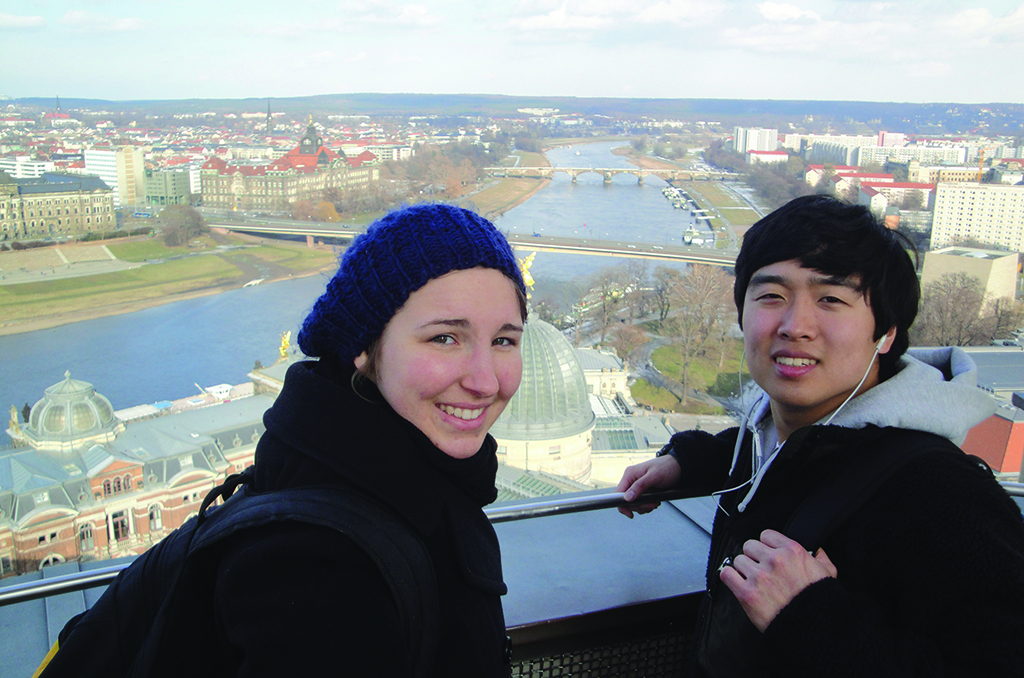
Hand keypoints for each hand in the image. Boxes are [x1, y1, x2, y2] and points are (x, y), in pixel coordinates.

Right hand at [616, 455, 681, 517]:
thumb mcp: (654, 476)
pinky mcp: (643, 491)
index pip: (618, 493)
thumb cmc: (667, 467)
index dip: (622, 505)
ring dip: (645, 506)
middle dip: (640, 506)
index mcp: (630, 474)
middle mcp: (631, 480)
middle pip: (627, 501)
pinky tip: (655, 501)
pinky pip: (641, 503)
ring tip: (655, 502)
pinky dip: (648, 505)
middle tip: (652, 505)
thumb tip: (627, 498)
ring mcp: (637, 486)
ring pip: (634, 504)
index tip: (630, 514)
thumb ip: (640, 486)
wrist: (678, 467)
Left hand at [719, 529, 837, 631]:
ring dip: (743, 570)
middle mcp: (774, 561)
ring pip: (738, 560)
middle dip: (754, 557)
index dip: (766, 546)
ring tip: (754, 581)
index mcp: (792, 551)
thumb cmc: (819, 604)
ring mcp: (759, 576)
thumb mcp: (827, 574)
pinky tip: (738, 583)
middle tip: (761, 570)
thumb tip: (816, 551)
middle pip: (749, 546)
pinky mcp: (746, 593)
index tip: (768, 555)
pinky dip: (730, 578)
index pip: (766, 535)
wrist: (812, 630)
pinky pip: (726, 574)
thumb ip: (820, 558)